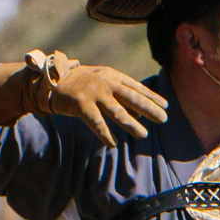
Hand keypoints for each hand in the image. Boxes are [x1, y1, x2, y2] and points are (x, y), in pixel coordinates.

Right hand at [26, 50, 168, 143]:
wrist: (53, 80)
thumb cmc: (83, 84)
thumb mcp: (103, 82)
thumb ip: (120, 94)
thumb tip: (140, 112)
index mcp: (113, 76)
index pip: (136, 87)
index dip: (152, 97)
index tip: (166, 106)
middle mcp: (105, 82)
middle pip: (132, 97)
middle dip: (149, 109)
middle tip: (164, 119)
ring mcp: (93, 93)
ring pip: (117, 111)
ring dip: (131, 124)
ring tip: (143, 134)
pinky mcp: (81, 104)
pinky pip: (96, 122)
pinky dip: (105, 134)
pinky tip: (113, 144)